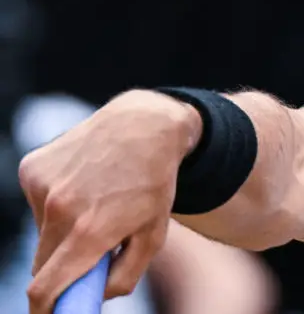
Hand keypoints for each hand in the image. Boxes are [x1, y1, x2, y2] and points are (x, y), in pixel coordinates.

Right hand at [18, 91, 200, 313]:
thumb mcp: (154, 236)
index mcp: (90, 231)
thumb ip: (124, 277)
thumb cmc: (153, 183)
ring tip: (95, 204)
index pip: (44, 289)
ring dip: (61, 232)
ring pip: (41, 233)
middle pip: (42, 265)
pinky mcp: (31, 168)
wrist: (144, 125)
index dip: (45, 309)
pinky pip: (36, 205)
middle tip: (90, 251)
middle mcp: (59, 210)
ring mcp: (42, 186)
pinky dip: (54, 203)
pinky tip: (82, 182)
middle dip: (62, 269)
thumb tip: (95, 296)